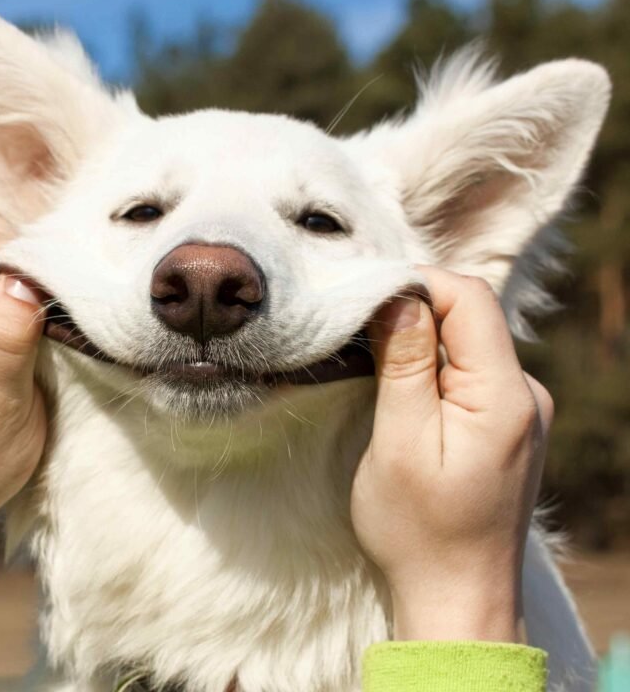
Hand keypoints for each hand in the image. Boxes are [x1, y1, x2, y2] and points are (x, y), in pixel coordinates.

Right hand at [351, 266, 551, 641]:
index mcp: (506, 396)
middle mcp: (526, 395)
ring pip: (468, 341)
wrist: (457, 599)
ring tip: (373, 359)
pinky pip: (472, 370)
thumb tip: (398, 296)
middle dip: (413, 309)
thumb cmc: (419, 530)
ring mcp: (521, 410)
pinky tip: (404, 386)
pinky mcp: (507, 424)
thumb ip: (405, 365)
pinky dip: (434, 364)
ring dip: (421, 339)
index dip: (415, 284)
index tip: (363, 300)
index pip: (469, 298)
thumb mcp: (399, 443)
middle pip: (470, 315)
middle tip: (358, 330)